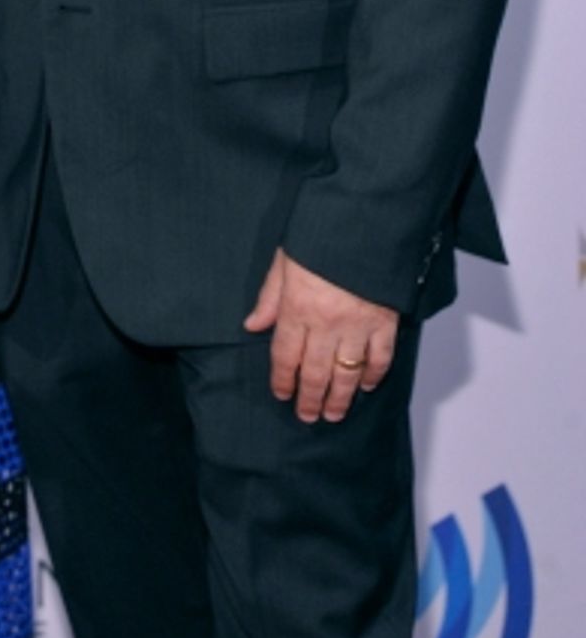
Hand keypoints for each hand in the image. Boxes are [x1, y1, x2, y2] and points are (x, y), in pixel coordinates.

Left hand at [243, 248, 398, 424]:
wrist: (365, 221)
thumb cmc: (321, 235)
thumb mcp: (284, 259)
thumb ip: (269, 296)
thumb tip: (252, 325)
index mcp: (298, 308)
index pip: (285, 355)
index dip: (282, 379)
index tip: (281, 394)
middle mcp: (326, 324)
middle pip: (314, 372)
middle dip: (309, 399)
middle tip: (307, 416)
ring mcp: (358, 326)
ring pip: (346, 374)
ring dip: (339, 398)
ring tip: (333, 414)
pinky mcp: (385, 322)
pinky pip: (380, 358)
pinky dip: (373, 376)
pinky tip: (365, 386)